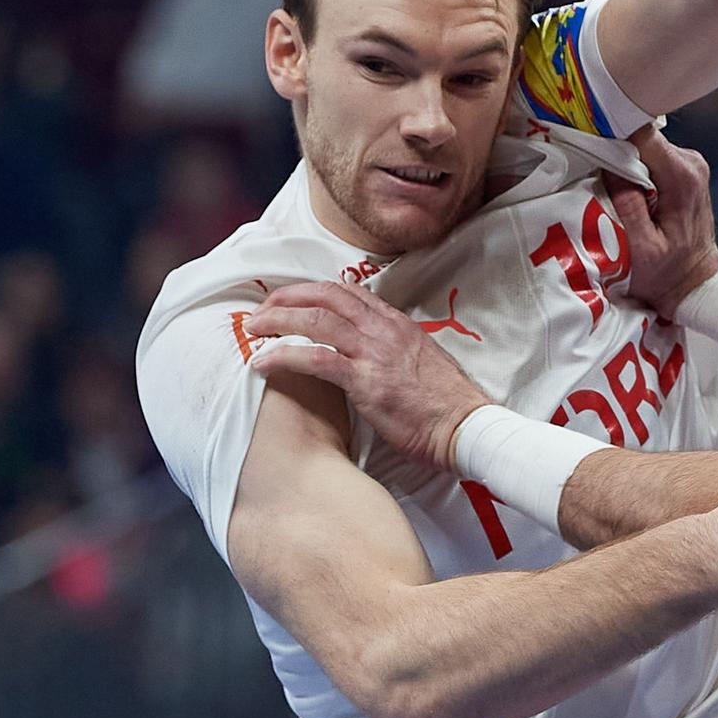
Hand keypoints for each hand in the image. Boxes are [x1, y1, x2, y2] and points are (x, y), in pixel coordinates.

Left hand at [243, 281, 492, 472]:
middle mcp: (384, 330)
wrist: (465, 426)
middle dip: (287, 297)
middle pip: (326, 296)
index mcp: (398, 324)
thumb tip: (374, 354)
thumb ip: (395, 350)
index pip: (349, 292)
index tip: (289, 299)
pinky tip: (262, 364)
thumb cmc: (446, 404)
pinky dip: (283, 356)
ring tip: (253, 329)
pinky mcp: (366, 381)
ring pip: (316, 320)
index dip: (312, 291)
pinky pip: (315, 360)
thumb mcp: (421, 362)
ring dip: (278, 320)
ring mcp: (375, 353)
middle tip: (261, 310)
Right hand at [608, 128, 717, 320]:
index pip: (641, 135)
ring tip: (609, 188)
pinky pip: (649, 157)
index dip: (612, 137)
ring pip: (644, 147)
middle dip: (614, 152)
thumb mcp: (640, 247)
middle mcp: (690, 163)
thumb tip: (608, 166)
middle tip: (594, 175)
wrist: (695, 283)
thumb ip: (627, 205)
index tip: (590, 147)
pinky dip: (632, 169)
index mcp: (682, 176)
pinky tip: (624, 190)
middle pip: (641, 139)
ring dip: (623, 163)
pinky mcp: (682, 169)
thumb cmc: (667, 273)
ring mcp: (688, 164)